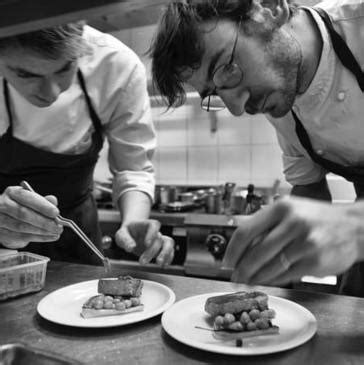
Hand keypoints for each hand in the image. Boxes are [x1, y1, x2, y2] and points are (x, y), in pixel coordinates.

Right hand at [0, 186, 62, 248]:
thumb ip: (44, 201)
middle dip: (43, 221)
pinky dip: (38, 238)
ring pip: (21, 227)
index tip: (56, 213)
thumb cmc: (24, 206)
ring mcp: (0, 219)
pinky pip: (20, 237)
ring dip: (41, 231)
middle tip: (58, 226)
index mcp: (12, 193)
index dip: (42, 205)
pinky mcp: (1, 232)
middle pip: (23, 213)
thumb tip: (53, 200)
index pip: (26, 197)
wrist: (7, 218)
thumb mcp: (33, 200)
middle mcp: (3, 205)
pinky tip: (49, 237)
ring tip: (56, 232)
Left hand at [115, 219, 174, 265]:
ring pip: (169, 243)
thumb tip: (131, 248)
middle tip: (142, 262)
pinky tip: (163, 265)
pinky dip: (168, 258)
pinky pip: (170, 251)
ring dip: (165, 254)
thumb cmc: (127, 232)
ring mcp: (159, 240)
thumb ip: (125, 240)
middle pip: (159, 239)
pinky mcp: (160, 249)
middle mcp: (155, 232)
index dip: (152, 233)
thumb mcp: (121, 234)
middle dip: (151, 251)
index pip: (154, 225)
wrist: (131, 233)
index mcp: (145, 225)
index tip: (146, 243)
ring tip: (159, 263)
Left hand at [222, 196, 362, 285]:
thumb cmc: (316, 218)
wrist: (354, 227)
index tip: (226, 261)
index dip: (232, 250)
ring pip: (270, 266)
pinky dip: (272, 280)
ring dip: (254, 277)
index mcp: (281, 207)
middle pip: (256, 252)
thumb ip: (266, 224)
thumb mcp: (290, 210)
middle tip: (234, 277)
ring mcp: (306, 243)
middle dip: (241, 268)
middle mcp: (293, 223)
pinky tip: (265, 280)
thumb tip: (240, 247)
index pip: (246, 230)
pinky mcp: (315, 262)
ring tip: (246, 281)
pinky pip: (286, 275)